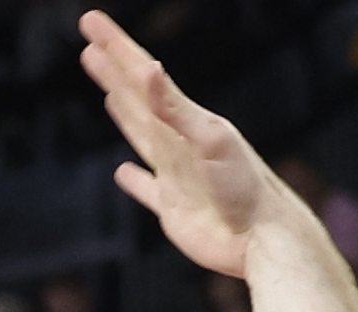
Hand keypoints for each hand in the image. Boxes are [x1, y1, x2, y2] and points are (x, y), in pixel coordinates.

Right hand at [79, 11, 293, 275]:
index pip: (143, 76)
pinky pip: (147, 190)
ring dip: (124, 112)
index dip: (116, 48)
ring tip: (109, 92)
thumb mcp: (213, 140)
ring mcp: (176, 176)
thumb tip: (150, 69)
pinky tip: (122, 172)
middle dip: (115, 72)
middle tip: (91, 46)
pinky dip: (133, 181)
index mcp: (189, 122)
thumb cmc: (248, 190)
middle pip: (138, 100)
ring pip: (141, 136)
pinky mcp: (173, 210)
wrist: (267, 242)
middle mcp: (180, 144)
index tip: (91, 22)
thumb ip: (176, 109)